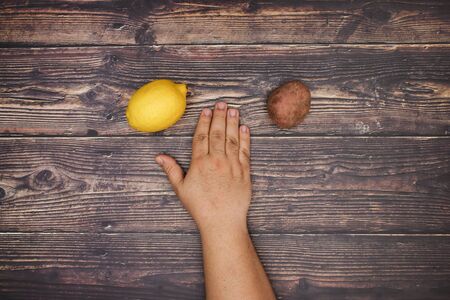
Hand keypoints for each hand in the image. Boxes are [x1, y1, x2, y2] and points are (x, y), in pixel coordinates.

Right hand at [155, 102, 250, 233]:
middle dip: (218, 116)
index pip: (201, 137)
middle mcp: (216, 161)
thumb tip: (159, 156)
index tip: (206, 110)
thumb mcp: (181, 189)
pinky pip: (245, 151)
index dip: (203, 122)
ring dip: (232, 123)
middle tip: (221, 103)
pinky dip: (245, 138)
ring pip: (232, 139)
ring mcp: (232, 165)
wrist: (222, 222)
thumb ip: (172, 170)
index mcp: (200, 163)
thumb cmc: (200, 207)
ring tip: (233, 110)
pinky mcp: (244, 172)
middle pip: (217, 133)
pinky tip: (244, 128)